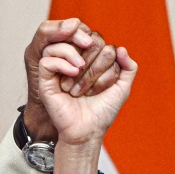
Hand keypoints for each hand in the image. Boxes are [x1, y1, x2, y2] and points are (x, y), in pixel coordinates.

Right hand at [23, 18, 120, 141]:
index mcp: (91, 62)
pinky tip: (72, 73)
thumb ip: (129, 68)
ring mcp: (59, 70)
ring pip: (65, 45)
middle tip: (92, 86)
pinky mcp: (45, 79)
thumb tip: (121, 48)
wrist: (87, 131)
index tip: (105, 83)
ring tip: (80, 71)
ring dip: (78, 58)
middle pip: (85, 42)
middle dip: (95, 63)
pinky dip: (61, 63)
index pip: (100, 43)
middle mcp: (74, 62)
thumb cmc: (102, 112)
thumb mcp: (122, 88)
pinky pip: (48, 59)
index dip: (107, 60)